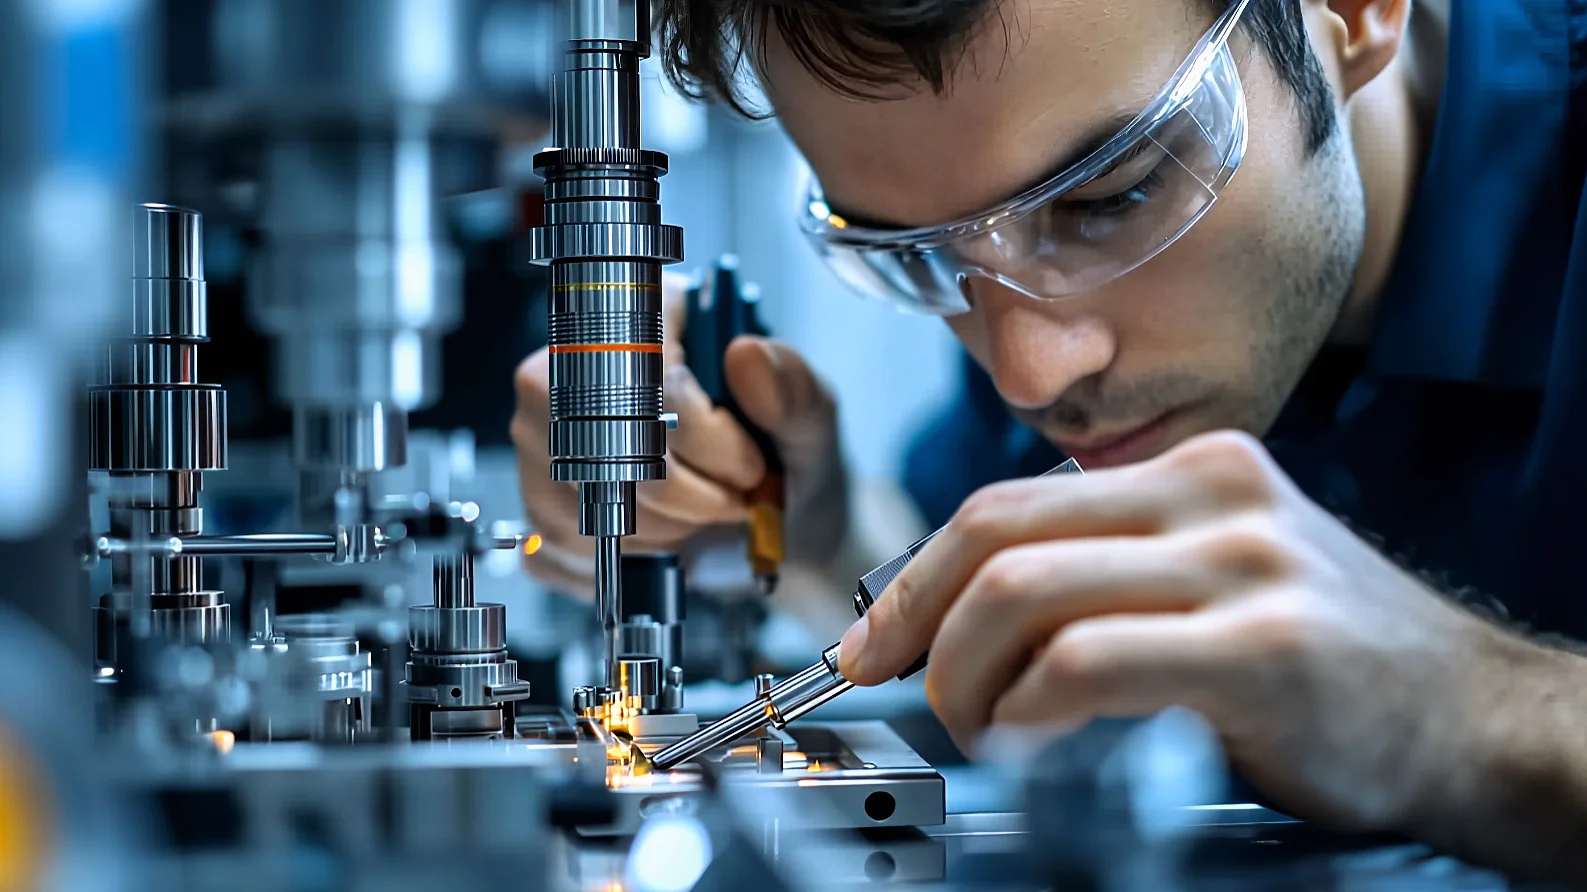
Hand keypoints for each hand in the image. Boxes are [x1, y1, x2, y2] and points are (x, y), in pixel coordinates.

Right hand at [512, 272, 846, 596]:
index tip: (748, 468)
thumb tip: (746, 355)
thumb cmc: (789, 459)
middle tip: (733, 504)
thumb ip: (793, 390)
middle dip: (679, 493)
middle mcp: (575, 369)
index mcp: (648, 319)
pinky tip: (665, 548)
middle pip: (594, 434)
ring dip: (658, 533)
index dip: (696, 430)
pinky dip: (624, 564)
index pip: (636, 362)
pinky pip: (556, 546)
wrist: (782, 529)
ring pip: (572, 497)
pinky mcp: (537, 505)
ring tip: (704, 523)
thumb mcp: (811, 423)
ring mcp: (541, 438)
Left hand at [838, 430, 1522, 833]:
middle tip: (891, 681)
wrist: (1474, 720)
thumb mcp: (1215, 579)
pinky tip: (1031, 735)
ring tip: (972, 725)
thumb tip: (965, 614)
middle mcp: (1214, 496)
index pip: (1004, 503)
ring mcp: (1243, 564)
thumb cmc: (1328, 665)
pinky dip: (1029, 703)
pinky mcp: (1265, 647)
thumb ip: (1110, 573)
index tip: (875, 638)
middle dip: (912, 617)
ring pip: (1024, 590)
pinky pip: (1090, 659)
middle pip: (994, 530)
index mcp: (1191, 471)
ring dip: (961, 672)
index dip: (914, 576)